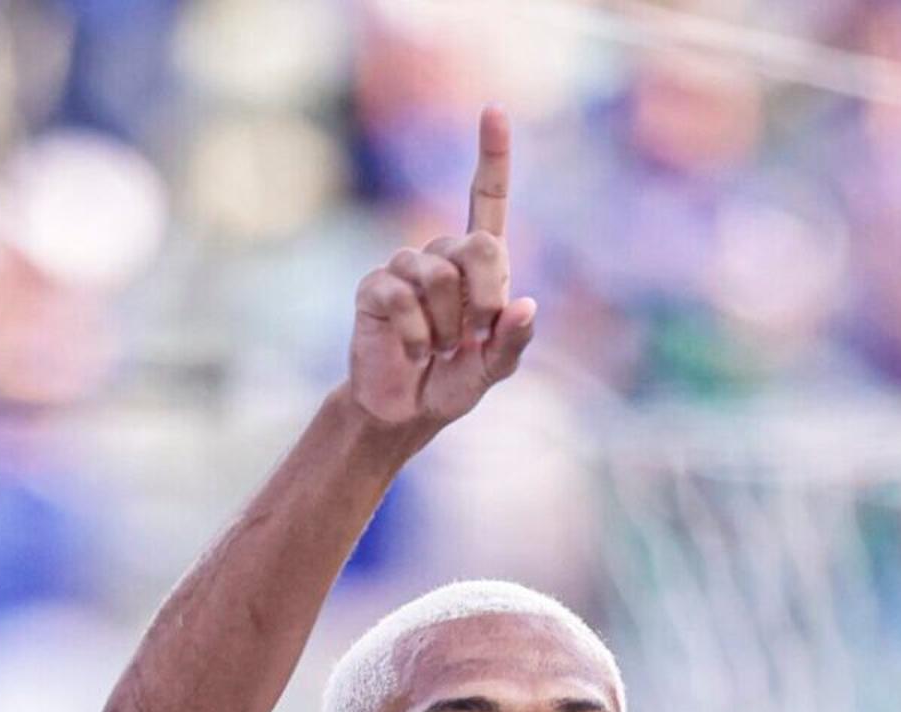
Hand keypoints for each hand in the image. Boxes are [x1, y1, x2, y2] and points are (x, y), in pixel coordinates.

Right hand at [346, 106, 537, 430]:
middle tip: (473, 335)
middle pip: (478, 245)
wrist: (403, 412)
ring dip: (445, 328)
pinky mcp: (374, 286)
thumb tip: (525, 307)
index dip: (492, 155)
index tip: (493, 110)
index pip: (486, 198)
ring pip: (438, 277)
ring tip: (436, 348)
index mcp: (479, 265)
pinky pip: (401, 299)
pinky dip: (416, 336)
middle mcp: (442, 255)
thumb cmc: (451, 383)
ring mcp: (404, 267)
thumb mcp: (493, 369)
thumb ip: (513, 342)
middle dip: (485, 299)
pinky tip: (412, 351)